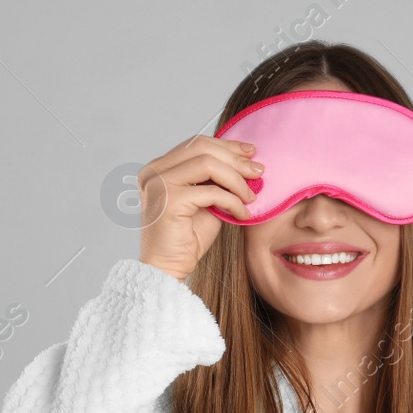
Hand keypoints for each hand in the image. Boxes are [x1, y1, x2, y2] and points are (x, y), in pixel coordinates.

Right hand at [136, 134, 261, 282]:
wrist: (167, 269)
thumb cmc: (186, 238)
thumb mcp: (205, 200)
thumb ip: (215, 179)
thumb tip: (246, 162)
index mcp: (159, 168)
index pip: (196, 144)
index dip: (226, 145)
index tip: (250, 152)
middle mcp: (154, 172)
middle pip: (201, 148)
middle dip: (235, 159)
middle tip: (258, 171)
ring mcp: (159, 184)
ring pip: (208, 164)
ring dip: (236, 180)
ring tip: (251, 196)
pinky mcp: (169, 201)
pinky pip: (211, 192)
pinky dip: (232, 201)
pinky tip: (242, 214)